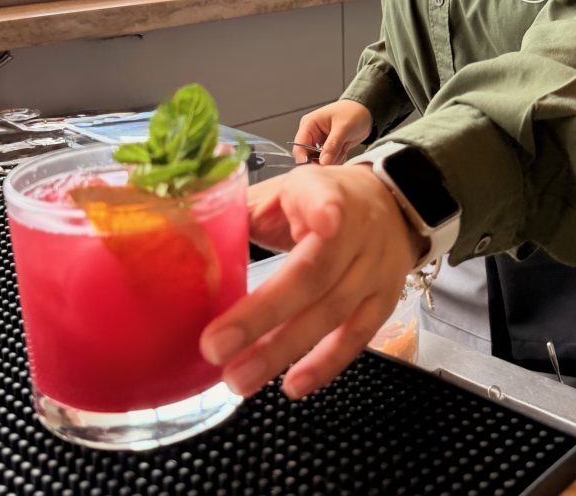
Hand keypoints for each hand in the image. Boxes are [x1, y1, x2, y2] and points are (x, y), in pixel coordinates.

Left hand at [200, 164, 419, 399]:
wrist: (391, 205)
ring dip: (284, 349)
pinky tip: (292, 385)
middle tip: (216, 348)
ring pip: (333, 312)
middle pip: (316, 274)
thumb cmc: (321, 200)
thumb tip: (184, 240)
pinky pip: (357, 336)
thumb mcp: (286, 191)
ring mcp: (375, 268)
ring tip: (239, 379)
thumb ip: (245, 212)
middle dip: (265, 314)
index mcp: (324, 191)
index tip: (324, 220)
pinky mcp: (384, 300)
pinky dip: (326, 364)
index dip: (325, 210)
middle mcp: (357, 230)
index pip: (327, 198)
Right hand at [293, 99, 372, 164]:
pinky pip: (329, 161)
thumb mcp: (343, 127)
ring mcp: (319, 142)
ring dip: (332, 159)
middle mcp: (312, 134)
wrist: (366, 111)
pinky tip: (344, 150)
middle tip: (336, 156)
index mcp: (309, 124)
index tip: (316, 168)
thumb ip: (332, 145)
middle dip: (323, 160)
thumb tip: (323, 161)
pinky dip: (337, 159)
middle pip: (308, 157)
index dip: (304, 160)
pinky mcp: (328, 148)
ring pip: (319, 161)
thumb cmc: (353, 111)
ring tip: (342, 148)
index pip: (299, 146)